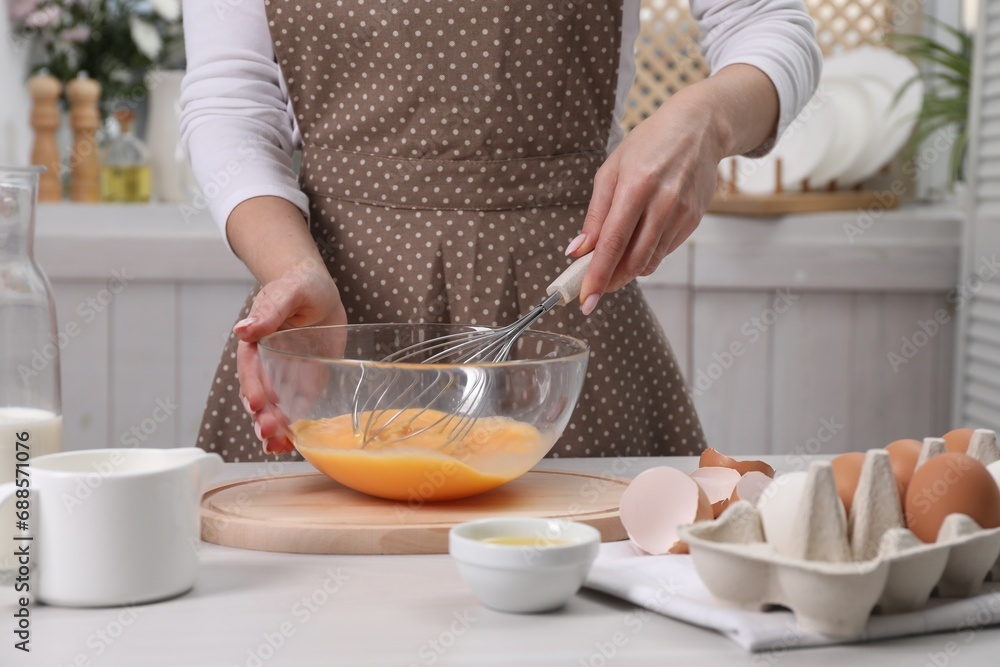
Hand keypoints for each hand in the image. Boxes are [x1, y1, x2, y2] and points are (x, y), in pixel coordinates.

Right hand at [234, 258, 346, 453]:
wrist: (320, 292)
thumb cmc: (301, 285)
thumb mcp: (288, 292)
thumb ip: (269, 311)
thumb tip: (243, 329)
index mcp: (257, 340)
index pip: (251, 367)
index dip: (252, 386)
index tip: (256, 404)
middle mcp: (266, 362)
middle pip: (258, 393)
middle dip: (261, 415)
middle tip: (268, 433)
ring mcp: (284, 375)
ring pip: (273, 406)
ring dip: (273, 427)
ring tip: (276, 446)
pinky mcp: (303, 383)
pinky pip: (295, 407)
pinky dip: (292, 426)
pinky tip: (292, 445)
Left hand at [566, 64, 777, 313]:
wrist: (699, 128)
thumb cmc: (649, 145)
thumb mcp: (611, 171)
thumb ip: (595, 215)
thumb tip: (578, 251)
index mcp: (636, 186)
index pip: (613, 243)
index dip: (597, 275)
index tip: (586, 299)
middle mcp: (663, 202)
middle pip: (633, 259)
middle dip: (611, 280)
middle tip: (595, 287)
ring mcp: (682, 213)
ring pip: (650, 260)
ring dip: (628, 270)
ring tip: (614, 264)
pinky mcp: (693, 220)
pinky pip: (664, 251)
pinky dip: (647, 256)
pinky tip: (639, 242)